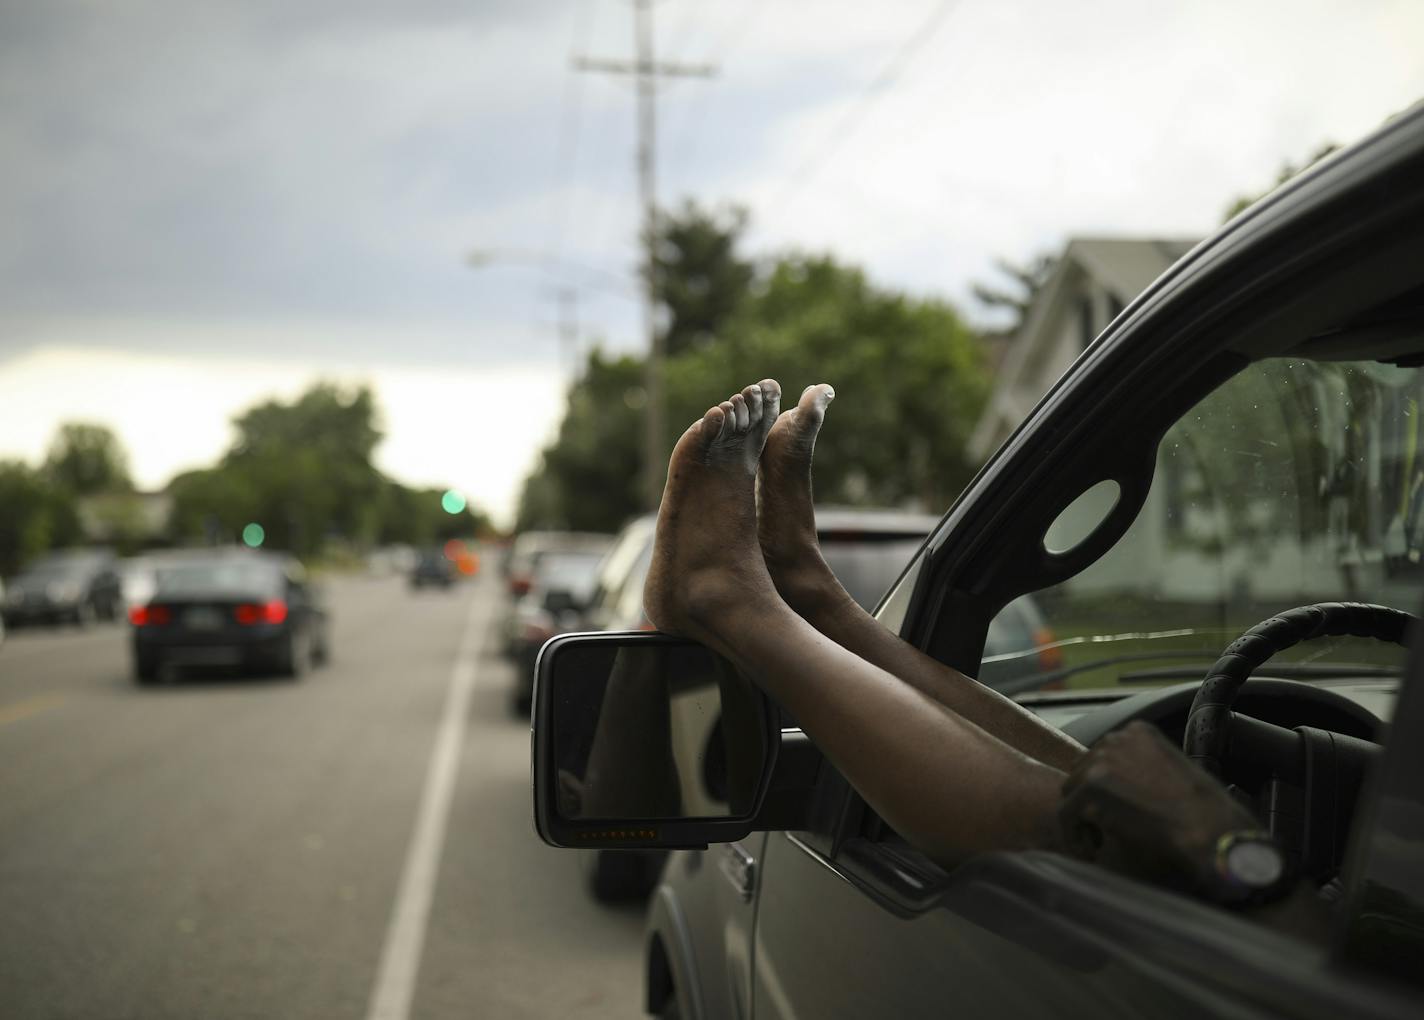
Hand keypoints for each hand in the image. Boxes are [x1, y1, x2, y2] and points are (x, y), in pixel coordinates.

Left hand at [1058, 721, 1257, 890]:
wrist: (1210, 826)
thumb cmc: (1203, 809)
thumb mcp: (1174, 768)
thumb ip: (1143, 766)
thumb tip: (1122, 784)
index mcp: (1137, 732)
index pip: (1101, 756)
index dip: (1103, 788)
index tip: (1113, 810)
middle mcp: (1116, 739)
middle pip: (1081, 772)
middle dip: (1089, 802)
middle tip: (1102, 830)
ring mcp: (1101, 761)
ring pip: (1071, 792)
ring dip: (1081, 819)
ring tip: (1098, 842)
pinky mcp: (1092, 788)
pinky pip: (1066, 813)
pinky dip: (1074, 835)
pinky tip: (1091, 850)